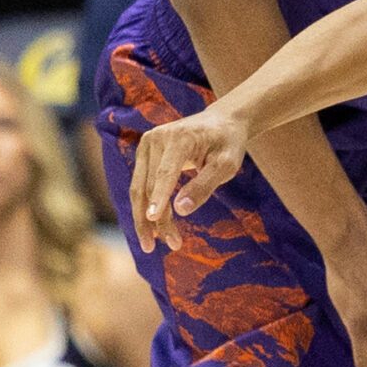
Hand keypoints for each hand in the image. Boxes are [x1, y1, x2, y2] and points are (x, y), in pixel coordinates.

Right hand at [128, 104, 254, 252]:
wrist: (221, 121)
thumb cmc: (227, 143)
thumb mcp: (226, 165)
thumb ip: (204, 186)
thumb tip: (180, 210)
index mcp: (179, 138)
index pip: (165, 172)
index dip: (159, 197)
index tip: (153, 219)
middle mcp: (156, 138)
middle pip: (149, 185)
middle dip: (158, 219)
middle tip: (172, 245)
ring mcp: (146, 144)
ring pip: (139, 188)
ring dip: (145, 218)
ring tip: (154, 245)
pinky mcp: (144, 152)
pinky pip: (140, 184)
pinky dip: (145, 207)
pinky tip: (152, 228)